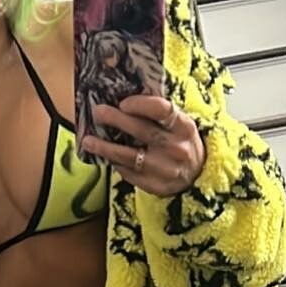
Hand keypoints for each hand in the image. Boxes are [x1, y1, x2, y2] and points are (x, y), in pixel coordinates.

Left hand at [82, 96, 205, 196]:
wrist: (197, 176)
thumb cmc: (181, 143)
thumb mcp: (179, 125)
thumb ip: (158, 115)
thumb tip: (124, 100)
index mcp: (184, 127)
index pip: (162, 110)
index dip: (141, 105)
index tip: (123, 103)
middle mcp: (176, 148)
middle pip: (141, 131)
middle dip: (116, 120)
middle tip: (98, 112)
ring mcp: (165, 169)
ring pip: (128, 156)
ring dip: (105, 147)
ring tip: (88, 140)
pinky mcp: (155, 186)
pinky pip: (129, 173)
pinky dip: (116, 163)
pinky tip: (106, 156)